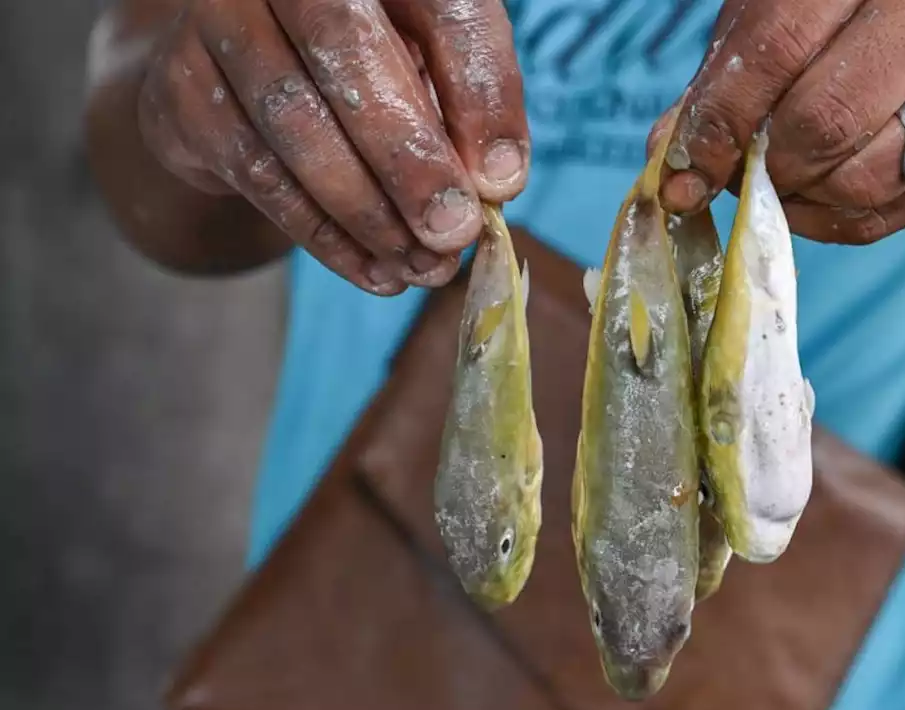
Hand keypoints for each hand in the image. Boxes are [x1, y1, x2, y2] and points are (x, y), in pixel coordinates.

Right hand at [138, 0, 526, 293]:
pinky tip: (375, 271)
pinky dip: (325, 234)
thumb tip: (497, 183)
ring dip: (369, 212)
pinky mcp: (185, 88)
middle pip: (349, 50)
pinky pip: (260, 173)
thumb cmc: (368, 65)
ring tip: (422, 266)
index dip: (480, 92)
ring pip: (297, 122)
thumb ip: (467, 109)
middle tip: (453, 233)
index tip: (503, 183)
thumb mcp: (431, 69)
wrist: (242, 74)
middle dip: (410, 158)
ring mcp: (222, 19)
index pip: (441, 5)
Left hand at [658, 0, 904, 244]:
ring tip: (782, 188)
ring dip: (807, 202)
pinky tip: (820, 203)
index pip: (777, 48)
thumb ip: (725, 78)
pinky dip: (845, 221)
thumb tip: (671, 158)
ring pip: (872, 175)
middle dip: (768, 166)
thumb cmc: (856, 7)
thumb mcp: (780, 12)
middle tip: (744, 176)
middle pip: (827, 119)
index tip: (689, 169)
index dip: (723, 120)